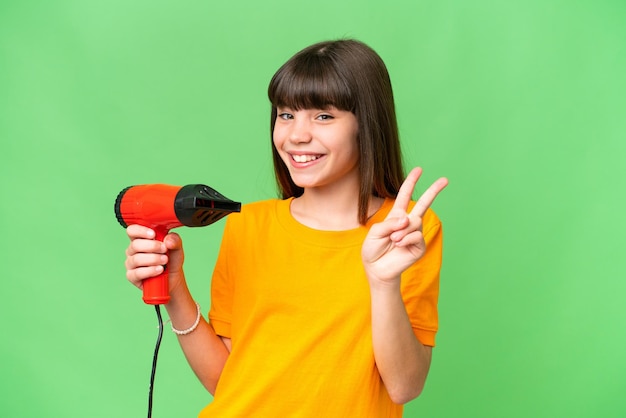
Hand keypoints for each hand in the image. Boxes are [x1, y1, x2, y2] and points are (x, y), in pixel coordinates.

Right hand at [124, 225, 185, 291]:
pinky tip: (159, 269)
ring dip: (154, 259)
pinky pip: (137, 273)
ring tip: (165, 260)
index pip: (132, 231)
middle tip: (164, 249)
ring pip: (137, 259)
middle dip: (153, 246)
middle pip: (135, 245)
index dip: (140, 231)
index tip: (153, 234)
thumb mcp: (176, 247)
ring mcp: (131, 263)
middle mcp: (133, 250)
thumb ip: (174, 240)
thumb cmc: (171, 260)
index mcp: (140, 239)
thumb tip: (168, 240)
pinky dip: (150, 271)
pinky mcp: (132, 276)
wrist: (173, 277)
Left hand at [362, 167, 447, 285]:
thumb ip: (390, 223)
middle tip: (445, 179)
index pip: (405, 196)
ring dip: (401, 231)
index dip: (410, 182)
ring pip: (415, 222)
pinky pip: (416, 236)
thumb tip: (408, 220)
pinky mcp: (419, 246)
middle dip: (433, 191)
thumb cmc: (373, 250)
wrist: (376, 269)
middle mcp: (408, 223)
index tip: (419, 170)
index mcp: (396, 216)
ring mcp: (415, 235)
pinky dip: (405, 239)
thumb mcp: (375, 232)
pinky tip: (398, 245)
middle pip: (423, 204)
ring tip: (393, 240)